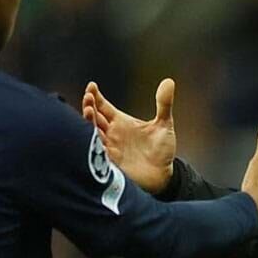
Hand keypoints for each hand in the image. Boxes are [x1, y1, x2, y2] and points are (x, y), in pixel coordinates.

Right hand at [82, 79, 175, 193]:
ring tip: (89, 111)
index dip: (96, 96)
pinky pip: (95, 152)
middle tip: (89, 98)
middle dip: (89, 107)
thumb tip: (169, 81)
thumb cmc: (162, 150)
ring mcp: (108, 148)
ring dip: (88, 122)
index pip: (103, 106)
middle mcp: (111, 133)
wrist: (163, 176)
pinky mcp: (109, 162)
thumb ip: (164, 104)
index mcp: (120, 122)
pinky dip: (91, 143)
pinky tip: (89, 134)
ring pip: (92, 132)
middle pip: (94, 117)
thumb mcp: (164, 125)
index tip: (91, 86)